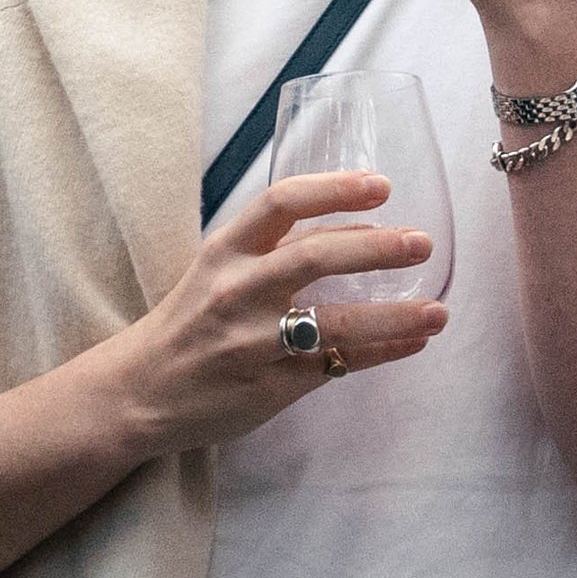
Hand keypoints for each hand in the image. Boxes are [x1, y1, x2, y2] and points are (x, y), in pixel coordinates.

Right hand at [118, 170, 446, 457]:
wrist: (137, 392)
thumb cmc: (190, 321)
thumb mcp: (219, 270)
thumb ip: (278, 249)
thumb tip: (361, 228)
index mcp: (226, 251)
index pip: (282, 203)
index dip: (335, 188)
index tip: (381, 184)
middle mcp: (239, 291)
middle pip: (316, 258)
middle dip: (376, 248)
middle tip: (421, 242)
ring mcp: (255, 342)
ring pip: (336, 323)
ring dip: (396, 315)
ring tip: (439, 311)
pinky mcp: (270, 386)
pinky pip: (338, 366)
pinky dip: (382, 352)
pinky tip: (415, 342)